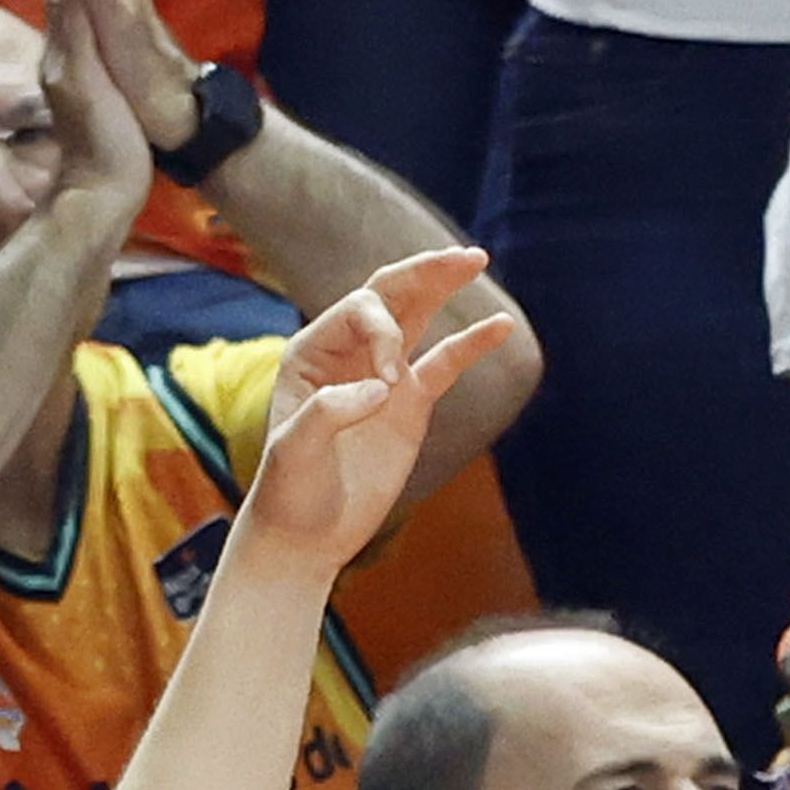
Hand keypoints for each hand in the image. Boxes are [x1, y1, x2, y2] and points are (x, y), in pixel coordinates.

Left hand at [231, 246, 510, 573]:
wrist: (306, 533)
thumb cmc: (288, 492)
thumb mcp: (295, 452)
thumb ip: (328, 413)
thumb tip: (383, 387)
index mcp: (313, 352)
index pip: (362, 312)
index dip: (384, 335)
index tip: (389, 385)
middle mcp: (347, 353)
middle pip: (389, 294)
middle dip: (424, 272)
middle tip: (465, 257)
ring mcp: (382, 376)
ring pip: (417, 316)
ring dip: (444, 286)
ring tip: (477, 259)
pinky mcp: (410, 403)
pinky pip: (445, 363)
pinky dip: (472, 343)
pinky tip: (501, 326)